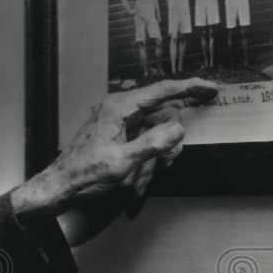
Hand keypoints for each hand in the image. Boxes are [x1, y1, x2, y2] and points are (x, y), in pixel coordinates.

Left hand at [12, 78, 217, 245]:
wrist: (62, 185)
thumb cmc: (84, 173)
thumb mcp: (121, 162)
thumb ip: (151, 144)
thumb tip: (177, 128)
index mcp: (118, 107)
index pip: (162, 90)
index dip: (189, 87)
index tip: (211, 88)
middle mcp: (119, 108)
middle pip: (163, 115)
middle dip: (168, 141)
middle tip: (161, 165)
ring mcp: (119, 120)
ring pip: (157, 130)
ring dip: (158, 154)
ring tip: (143, 175)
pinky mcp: (119, 132)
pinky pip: (146, 139)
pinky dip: (150, 157)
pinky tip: (141, 174)